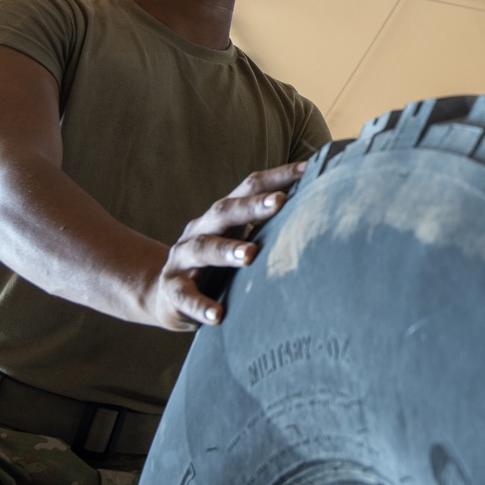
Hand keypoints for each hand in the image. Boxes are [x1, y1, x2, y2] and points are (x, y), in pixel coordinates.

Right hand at [154, 161, 306, 329]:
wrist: (167, 295)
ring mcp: (182, 258)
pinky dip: (201, 305)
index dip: (276, 177)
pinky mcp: (172, 289)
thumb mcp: (239, 240)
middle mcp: (200, 229)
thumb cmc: (217, 265)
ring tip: (250, 255)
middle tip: (279, 202)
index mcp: (221, 215)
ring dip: (226, 250)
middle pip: (225, 211)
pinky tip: (217, 315)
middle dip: (252, 206)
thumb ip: (268, 228)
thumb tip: (318, 210)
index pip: (248, 187)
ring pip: (203, 248)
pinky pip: (185, 296)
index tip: (306, 169)